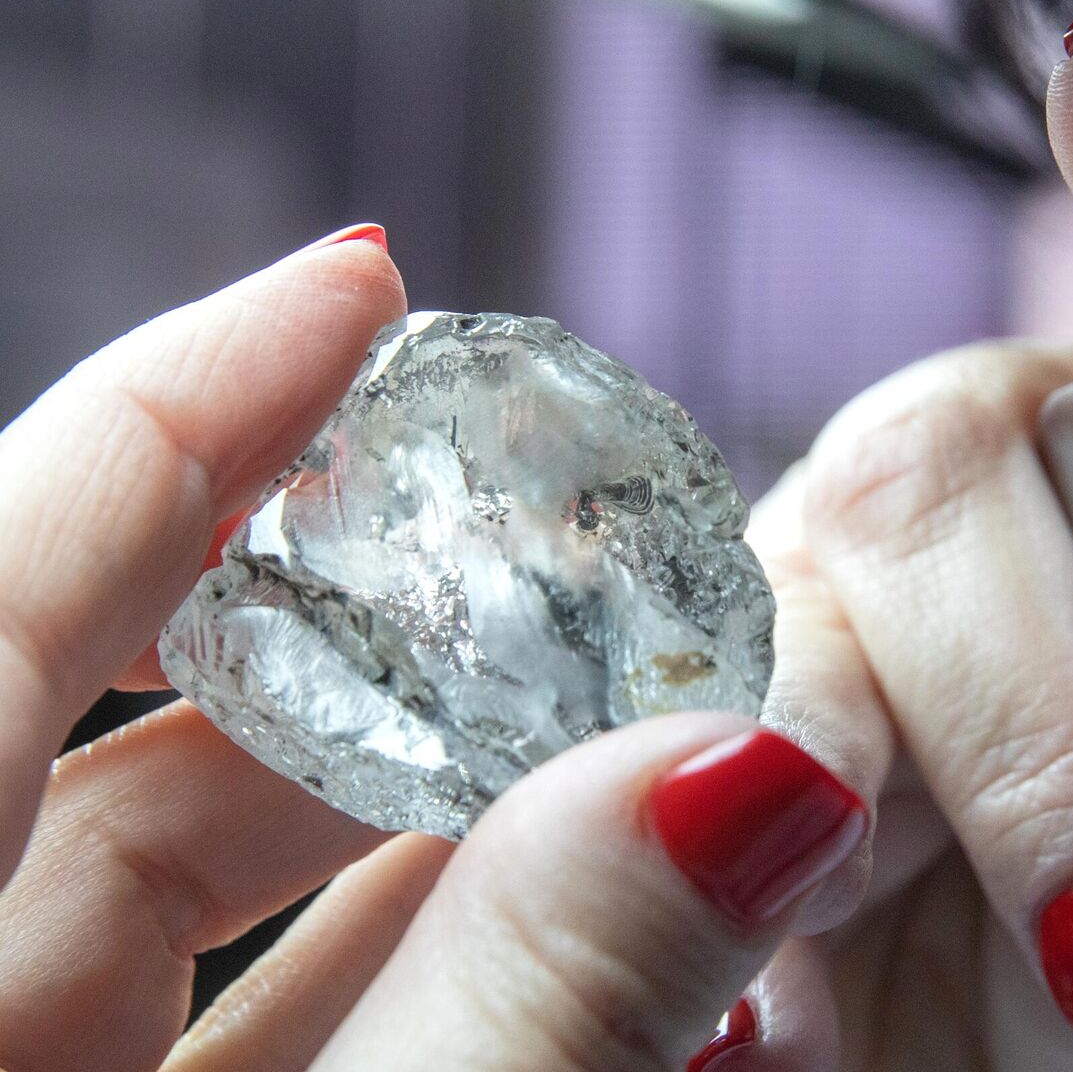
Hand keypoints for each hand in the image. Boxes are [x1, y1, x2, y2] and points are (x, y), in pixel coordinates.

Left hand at [0, 228, 866, 1071]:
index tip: (364, 283)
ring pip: (189, 880)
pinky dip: (404, 949)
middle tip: (570, 565)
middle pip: (125, 725)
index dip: (184, 403)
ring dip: (420, 797)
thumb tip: (738, 777)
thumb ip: (525, 1010)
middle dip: (372, 628)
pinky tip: (572, 908)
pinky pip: (242, 1013)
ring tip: (625, 738)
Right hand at [723, 14, 1072, 1071]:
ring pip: (795, 598)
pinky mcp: (682, 724)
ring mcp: (824, 594)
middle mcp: (995, 489)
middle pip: (947, 468)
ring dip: (867, 782)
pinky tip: (782, 948)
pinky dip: (710, 835)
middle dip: (1045, 718)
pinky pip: (650, 724)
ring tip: (932, 949)